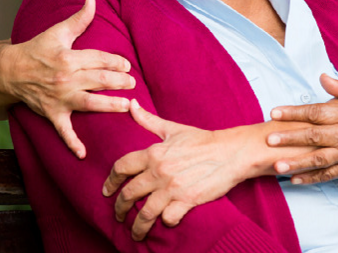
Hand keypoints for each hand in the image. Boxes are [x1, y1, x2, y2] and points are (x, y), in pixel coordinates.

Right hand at [0, 0, 134, 157]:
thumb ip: (79, 19)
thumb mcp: (57, 32)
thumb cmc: (36, 49)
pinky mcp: (52, 113)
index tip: (127, 65)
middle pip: (97, 79)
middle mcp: (65, 78)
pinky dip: (72, 143)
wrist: (9, 71)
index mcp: (68, 57)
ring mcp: (59, 98)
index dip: (114, 62)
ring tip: (126, 106)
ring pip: (88, 103)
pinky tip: (83, 154)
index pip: (97, 59)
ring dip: (108, 105)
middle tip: (133, 84)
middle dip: (118, 82)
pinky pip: (63, 131)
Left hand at [102, 101, 244, 240]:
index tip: (106, 191)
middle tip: (118, 215)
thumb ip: (148, 120)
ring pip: (145, 212)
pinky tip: (165, 222)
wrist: (231, 152)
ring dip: (138, 226)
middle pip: (129, 194)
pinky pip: (168, 218)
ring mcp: (172, 187)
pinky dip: (166, 222)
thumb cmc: (203, 140)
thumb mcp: (173, 129)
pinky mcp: (187, 200)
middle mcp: (159, 170)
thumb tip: (131, 105)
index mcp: (153, 152)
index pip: (121, 167)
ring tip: (135, 232)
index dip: (110, 181)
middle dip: (120, 208)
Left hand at [267, 74, 337, 184]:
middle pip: (312, 137)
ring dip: (296, 163)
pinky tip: (294, 180)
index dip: (293, 112)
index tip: (274, 112)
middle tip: (269, 140)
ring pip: (318, 160)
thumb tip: (321, 77)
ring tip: (276, 166)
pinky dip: (311, 179)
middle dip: (289, 139)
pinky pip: (328, 175)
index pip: (315, 113)